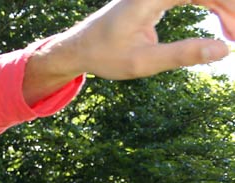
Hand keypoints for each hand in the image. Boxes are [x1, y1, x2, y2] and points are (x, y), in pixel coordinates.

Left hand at [26, 0, 232, 100]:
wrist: (77, 48)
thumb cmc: (104, 55)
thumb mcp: (143, 62)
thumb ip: (182, 55)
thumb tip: (223, 50)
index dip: (227, 4)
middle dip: (229, 7)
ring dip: (223, 8)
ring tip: (232, 35)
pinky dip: (211, 7)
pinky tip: (222, 27)